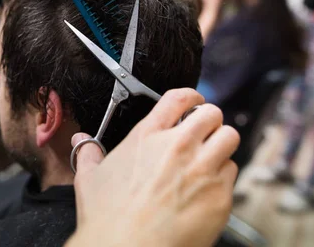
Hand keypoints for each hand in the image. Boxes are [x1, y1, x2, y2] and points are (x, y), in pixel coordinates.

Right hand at [67, 89, 238, 246]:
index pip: (180, 97)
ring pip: (229, 137)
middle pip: (212, 114)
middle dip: (210, 120)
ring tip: (211, 156)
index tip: (194, 102)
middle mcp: (178, 146)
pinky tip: (208, 187)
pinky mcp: (220, 194)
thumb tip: (81, 141)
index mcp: (147, 136)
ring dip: (221, 144)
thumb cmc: (109, 218)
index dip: (192, 96)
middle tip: (204, 132)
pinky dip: (223, 176)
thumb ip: (88, 154)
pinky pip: (232, 172)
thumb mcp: (89, 179)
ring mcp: (202, 168)